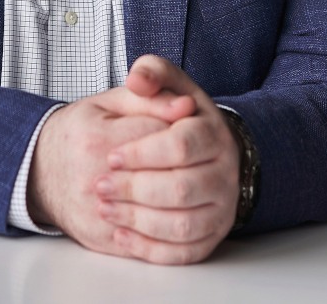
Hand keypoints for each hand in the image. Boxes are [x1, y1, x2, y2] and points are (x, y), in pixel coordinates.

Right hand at [27, 85, 194, 254]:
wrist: (38, 169)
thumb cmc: (80, 131)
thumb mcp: (111, 103)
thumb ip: (150, 99)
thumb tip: (188, 106)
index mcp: (97, 140)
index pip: (164, 139)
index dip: (184, 134)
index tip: (187, 129)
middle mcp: (93, 181)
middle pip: (169, 183)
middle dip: (189, 170)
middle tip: (192, 160)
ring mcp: (97, 215)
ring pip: (165, 220)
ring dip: (186, 205)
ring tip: (188, 185)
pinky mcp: (101, 240)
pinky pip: (151, 246)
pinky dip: (171, 232)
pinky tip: (174, 211)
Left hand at [95, 55, 239, 264]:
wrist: (201, 152)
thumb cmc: (176, 119)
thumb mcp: (168, 85)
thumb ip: (153, 72)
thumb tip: (137, 78)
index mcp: (214, 134)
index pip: (181, 146)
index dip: (143, 153)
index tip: (112, 157)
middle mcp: (226, 174)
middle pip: (181, 188)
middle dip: (134, 189)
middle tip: (100, 185)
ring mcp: (221, 209)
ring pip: (183, 225)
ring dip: (138, 220)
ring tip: (105, 208)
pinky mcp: (211, 237)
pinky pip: (184, 253)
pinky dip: (150, 249)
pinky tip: (121, 234)